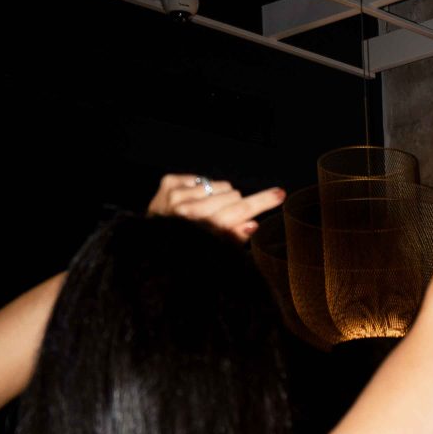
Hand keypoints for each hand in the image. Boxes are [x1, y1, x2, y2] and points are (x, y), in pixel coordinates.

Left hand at [147, 174, 285, 243]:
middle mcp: (188, 208)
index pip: (241, 210)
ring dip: (216, 198)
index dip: (263, 201)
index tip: (279, 193)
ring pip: (219, 185)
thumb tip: (252, 223)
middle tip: (221, 221)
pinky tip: (191, 204)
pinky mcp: (169, 183)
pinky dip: (200, 190)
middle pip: (232, 195)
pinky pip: (201, 179)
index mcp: (203, 228)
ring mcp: (177, 193)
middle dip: (233, 206)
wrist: (152, 245)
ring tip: (203, 214)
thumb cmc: (190, 253)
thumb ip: (234, 238)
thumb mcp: (215, 254)